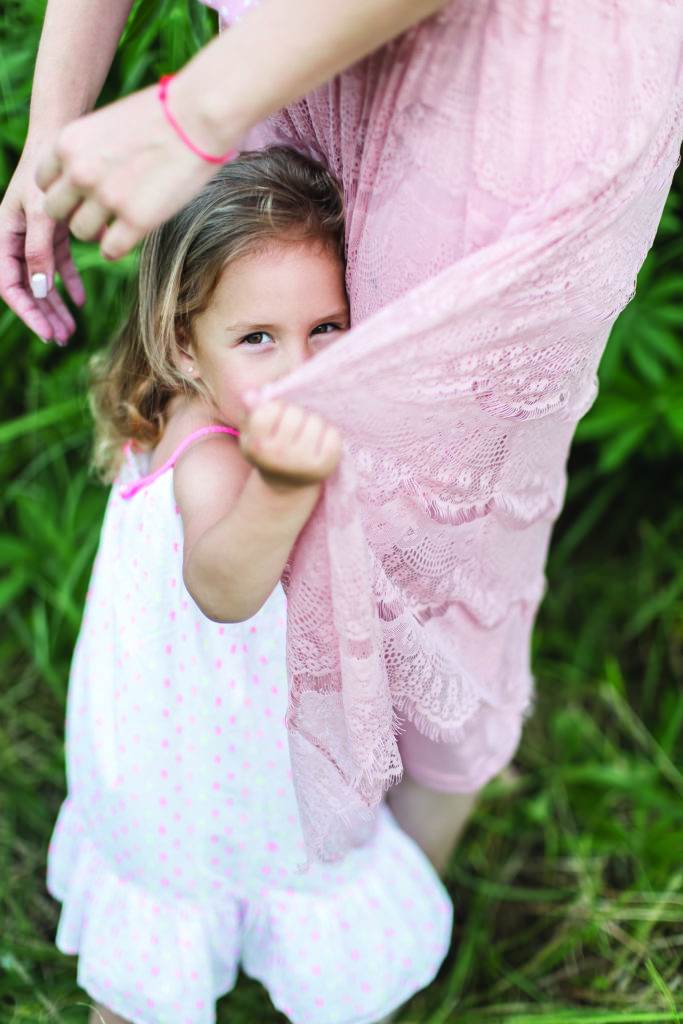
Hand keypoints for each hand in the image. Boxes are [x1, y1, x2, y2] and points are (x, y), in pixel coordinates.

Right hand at [0, 142, 84, 344]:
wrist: (61, 139)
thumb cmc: (44, 175)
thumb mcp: (41, 216)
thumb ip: (38, 253)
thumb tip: (39, 291)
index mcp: (1, 235)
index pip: (8, 284)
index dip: (27, 311)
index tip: (47, 333)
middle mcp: (15, 239)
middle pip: (26, 287)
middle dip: (43, 315)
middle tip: (62, 339)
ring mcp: (34, 236)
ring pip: (43, 280)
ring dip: (56, 305)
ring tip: (73, 330)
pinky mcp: (53, 232)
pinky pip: (59, 265)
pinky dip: (70, 283)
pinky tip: (81, 301)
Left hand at [34, 78, 225, 262]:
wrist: (197, 116)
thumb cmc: (159, 116)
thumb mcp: (106, 124)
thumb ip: (88, 151)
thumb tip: (85, 179)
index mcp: (67, 144)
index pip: (43, 181)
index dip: (63, 189)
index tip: (82, 192)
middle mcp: (80, 172)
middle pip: (55, 211)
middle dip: (74, 212)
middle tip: (98, 211)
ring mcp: (107, 198)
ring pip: (81, 232)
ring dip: (96, 231)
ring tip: (116, 223)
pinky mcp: (136, 221)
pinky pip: (110, 250)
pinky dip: (116, 248)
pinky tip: (129, 236)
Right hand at [239, 400, 342, 489]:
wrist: (285, 484)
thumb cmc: (269, 449)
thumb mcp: (253, 433)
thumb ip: (252, 411)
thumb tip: (251, 394)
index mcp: (256, 446)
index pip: (268, 410)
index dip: (275, 409)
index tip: (275, 420)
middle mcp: (278, 455)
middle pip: (294, 413)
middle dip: (295, 414)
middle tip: (292, 428)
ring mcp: (302, 462)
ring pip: (315, 421)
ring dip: (312, 423)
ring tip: (305, 435)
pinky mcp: (325, 465)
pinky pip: (332, 434)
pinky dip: (328, 434)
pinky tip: (319, 444)